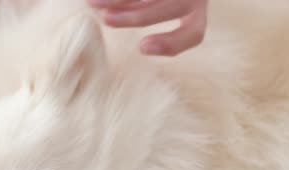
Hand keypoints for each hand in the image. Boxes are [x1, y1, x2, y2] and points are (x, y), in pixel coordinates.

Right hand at [88, 0, 207, 56]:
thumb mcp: (166, 5)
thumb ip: (148, 15)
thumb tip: (122, 32)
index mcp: (196, 12)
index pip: (194, 33)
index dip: (171, 43)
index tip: (142, 46)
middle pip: (162, 9)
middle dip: (132, 17)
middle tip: (105, 20)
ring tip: (92, 4)